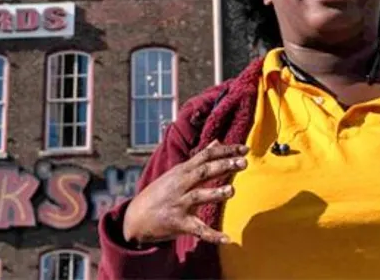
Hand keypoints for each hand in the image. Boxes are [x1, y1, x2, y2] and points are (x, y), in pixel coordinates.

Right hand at [122, 141, 247, 245]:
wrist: (135, 218)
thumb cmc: (160, 192)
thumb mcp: (177, 172)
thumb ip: (199, 159)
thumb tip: (217, 141)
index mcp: (182, 171)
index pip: (206, 156)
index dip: (225, 151)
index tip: (244, 149)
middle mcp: (181, 184)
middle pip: (204, 172)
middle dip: (223, 166)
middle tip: (243, 163)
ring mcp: (179, 203)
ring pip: (198, 196)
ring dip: (215, 194)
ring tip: (232, 191)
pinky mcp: (179, 223)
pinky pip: (198, 229)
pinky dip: (212, 235)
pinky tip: (227, 238)